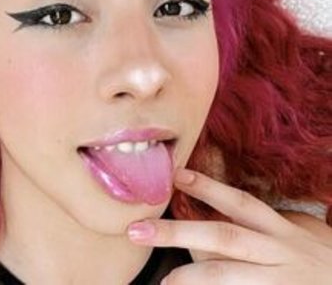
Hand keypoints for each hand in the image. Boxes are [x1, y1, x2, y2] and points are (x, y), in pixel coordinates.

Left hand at [127, 168, 331, 283]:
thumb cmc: (323, 265)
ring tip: (164, 281)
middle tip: (137, 230)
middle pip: (223, 237)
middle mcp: (278, 252)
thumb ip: (262, 228)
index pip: (240, 203)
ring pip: (228, 276)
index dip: (208, 188)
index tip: (176, 175)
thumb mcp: (299, 239)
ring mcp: (279, 282)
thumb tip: (213, 220)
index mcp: (281, 231)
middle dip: (179, 233)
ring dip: (192, 277)